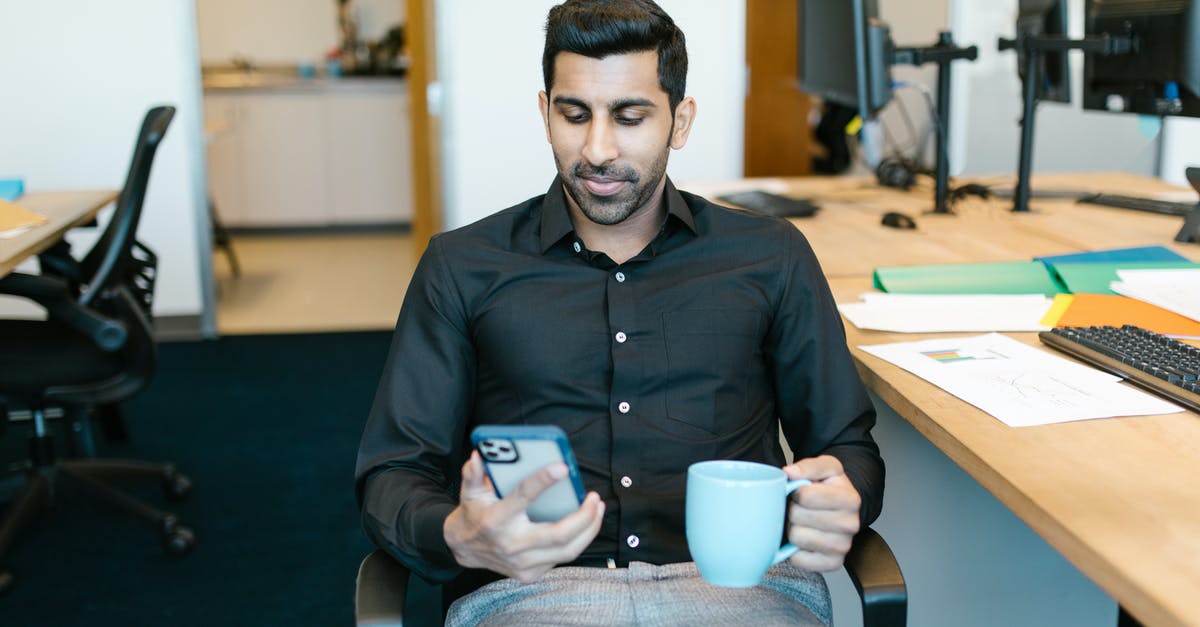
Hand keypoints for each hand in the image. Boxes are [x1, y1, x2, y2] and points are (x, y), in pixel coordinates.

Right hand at [443, 451, 604, 582]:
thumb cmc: (474, 514)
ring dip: (589, 529)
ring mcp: (522, 564)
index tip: (562, 468)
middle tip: (594, 498)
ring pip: (568, 551)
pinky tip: (586, 524)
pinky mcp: (530, 574)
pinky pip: (562, 557)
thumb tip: (480, 455)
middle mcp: (511, 545)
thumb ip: (474, 473)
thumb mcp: (469, 490)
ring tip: (597, 509)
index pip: (523, 497)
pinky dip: (579, 540)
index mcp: (496, 520)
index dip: (543, 481)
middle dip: (584, 517)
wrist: (463, 548)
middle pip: (558, 535)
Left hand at [782, 455, 861, 571]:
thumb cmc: (830, 487)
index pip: (804, 496)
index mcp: (850, 499)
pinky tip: (804, 538)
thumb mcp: (825, 467)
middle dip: (793, 510)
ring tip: (802, 522)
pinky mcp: (832, 564)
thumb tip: (790, 472)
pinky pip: (798, 559)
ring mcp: (843, 547)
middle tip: (800, 508)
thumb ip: (808, 466)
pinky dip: (794, 550)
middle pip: (797, 517)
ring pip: (797, 537)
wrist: (840, 509)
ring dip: (793, 528)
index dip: (795, 491)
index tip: (801, 491)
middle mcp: (851, 525)